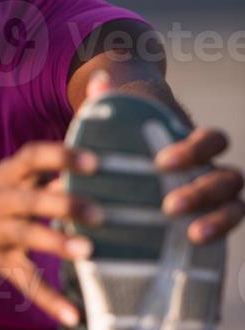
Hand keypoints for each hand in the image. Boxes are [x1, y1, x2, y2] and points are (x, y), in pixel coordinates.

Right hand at [0, 143, 102, 326]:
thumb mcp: (15, 176)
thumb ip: (51, 178)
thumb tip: (94, 178)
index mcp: (7, 175)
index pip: (32, 157)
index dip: (61, 157)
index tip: (93, 162)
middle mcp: (1, 202)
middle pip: (31, 201)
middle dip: (64, 206)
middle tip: (99, 215)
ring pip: (27, 236)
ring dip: (56, 243)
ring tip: (87, 251)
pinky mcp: (1, 262)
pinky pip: (24, 280)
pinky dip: (49, 299)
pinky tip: (73, 315)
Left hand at [87, 70, 244, 245]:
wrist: (137, 164)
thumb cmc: (130, 140)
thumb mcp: (119, 124)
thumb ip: (109, 102)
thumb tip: (98, 82)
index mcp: (196, 144)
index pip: (213, 141)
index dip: (194, 150)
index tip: (161, 162)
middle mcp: (213, 171)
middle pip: (229, 178)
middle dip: (203, 191)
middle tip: (168, 206)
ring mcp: (217, 200)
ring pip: (237, 206)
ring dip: (219, 220)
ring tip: (191, 234)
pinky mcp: (211, 223)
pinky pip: (227, 231)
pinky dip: (217, 237)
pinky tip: (194, 247)